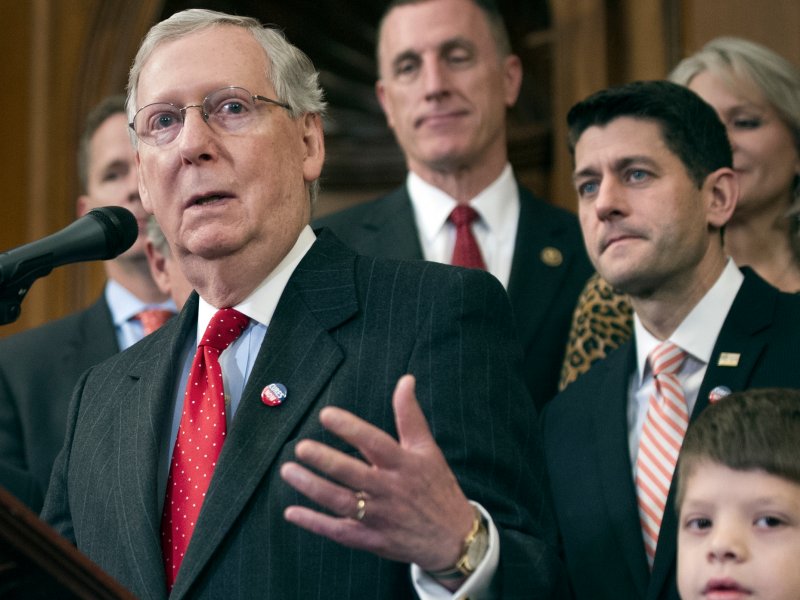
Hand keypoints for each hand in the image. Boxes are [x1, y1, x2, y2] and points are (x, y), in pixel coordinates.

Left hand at [280, 374, 474, 575]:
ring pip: (341, 502)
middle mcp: (391, 490)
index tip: (326, 415)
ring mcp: (380, 517)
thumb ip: (410, 415)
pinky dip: (315, 523)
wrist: (453, 538)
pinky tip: (291, 512)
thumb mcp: (427, 449)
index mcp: (404, 465)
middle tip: (301, 447)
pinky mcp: (372, 540)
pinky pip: (339, 532)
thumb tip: (406, 379)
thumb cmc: (437, 487)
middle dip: (326, 461)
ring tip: (288, 471)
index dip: (350, 428)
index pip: (375, 443)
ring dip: (313, 488)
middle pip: (353, 474)